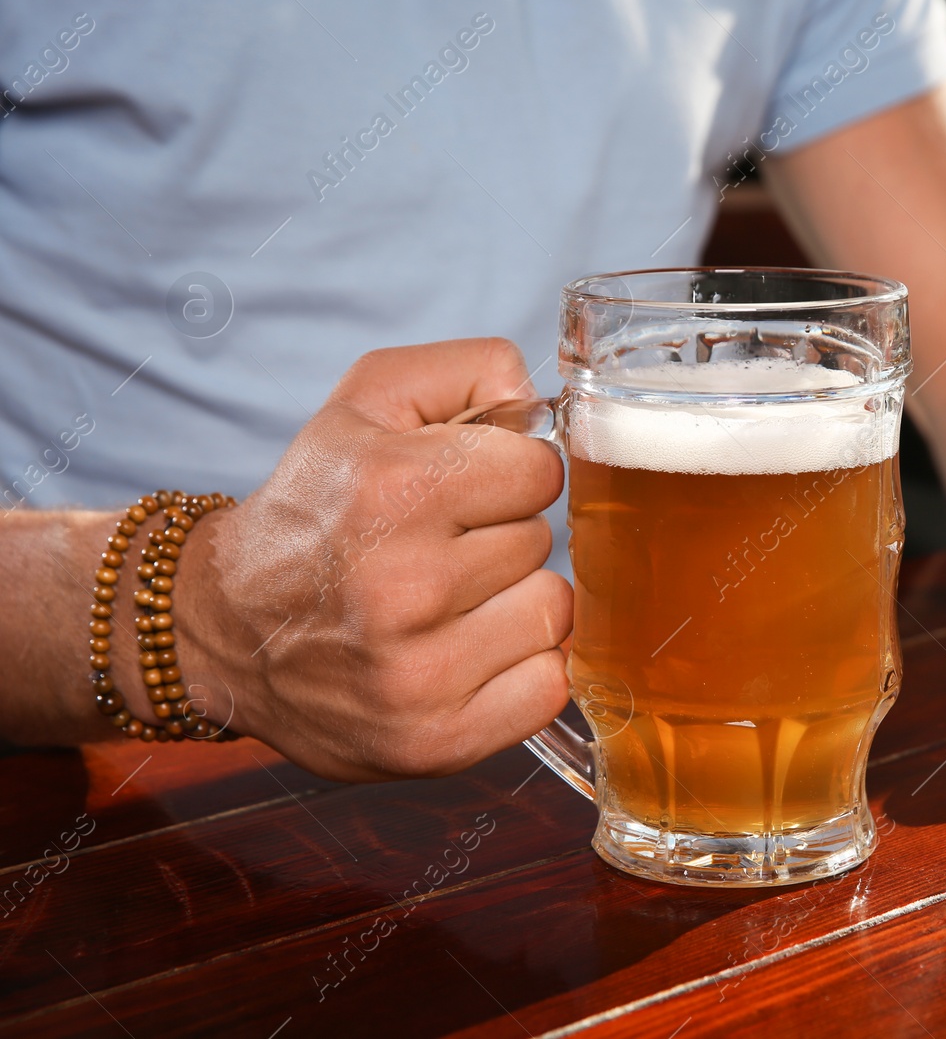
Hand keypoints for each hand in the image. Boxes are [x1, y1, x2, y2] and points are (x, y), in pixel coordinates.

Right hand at [174, 339, 571, 779]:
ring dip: (514, 604)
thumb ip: (468, 368)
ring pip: (553, 612)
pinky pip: (548, 687)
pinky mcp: (436, 741)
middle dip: (500, 538)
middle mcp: (402, 587)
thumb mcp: (367, 402)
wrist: (228, 630)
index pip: (540, 469)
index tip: (466, 490)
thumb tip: (544, 398)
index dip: (508, 475)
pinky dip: (520, 670)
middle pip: (541, 541)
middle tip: (439, 550)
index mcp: (390, 492)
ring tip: (450, 604)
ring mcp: (419, 674)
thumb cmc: (315, 508)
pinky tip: (467, 654)